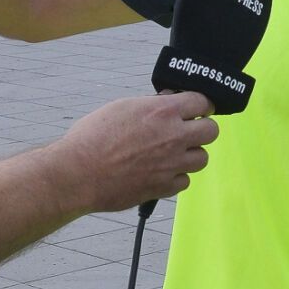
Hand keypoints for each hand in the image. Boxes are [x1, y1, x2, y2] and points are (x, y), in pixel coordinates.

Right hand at [47, 92, 217, 211]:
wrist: (77, 173)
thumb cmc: (92, 138)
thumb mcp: (122, 107)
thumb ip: (151, 105)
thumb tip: (169, 101)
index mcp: (163, 111)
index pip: (203, 102)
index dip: (201, 105)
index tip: (197, 109)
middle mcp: (173, 137)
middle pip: (212, 131)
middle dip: (202, 129)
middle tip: (188, 131)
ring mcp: (171, 164)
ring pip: (202, 158)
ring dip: (191, 154)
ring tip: (174, 153)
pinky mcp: (164, 187)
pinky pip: (185, 181)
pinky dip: (176, 177)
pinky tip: (161, 172)